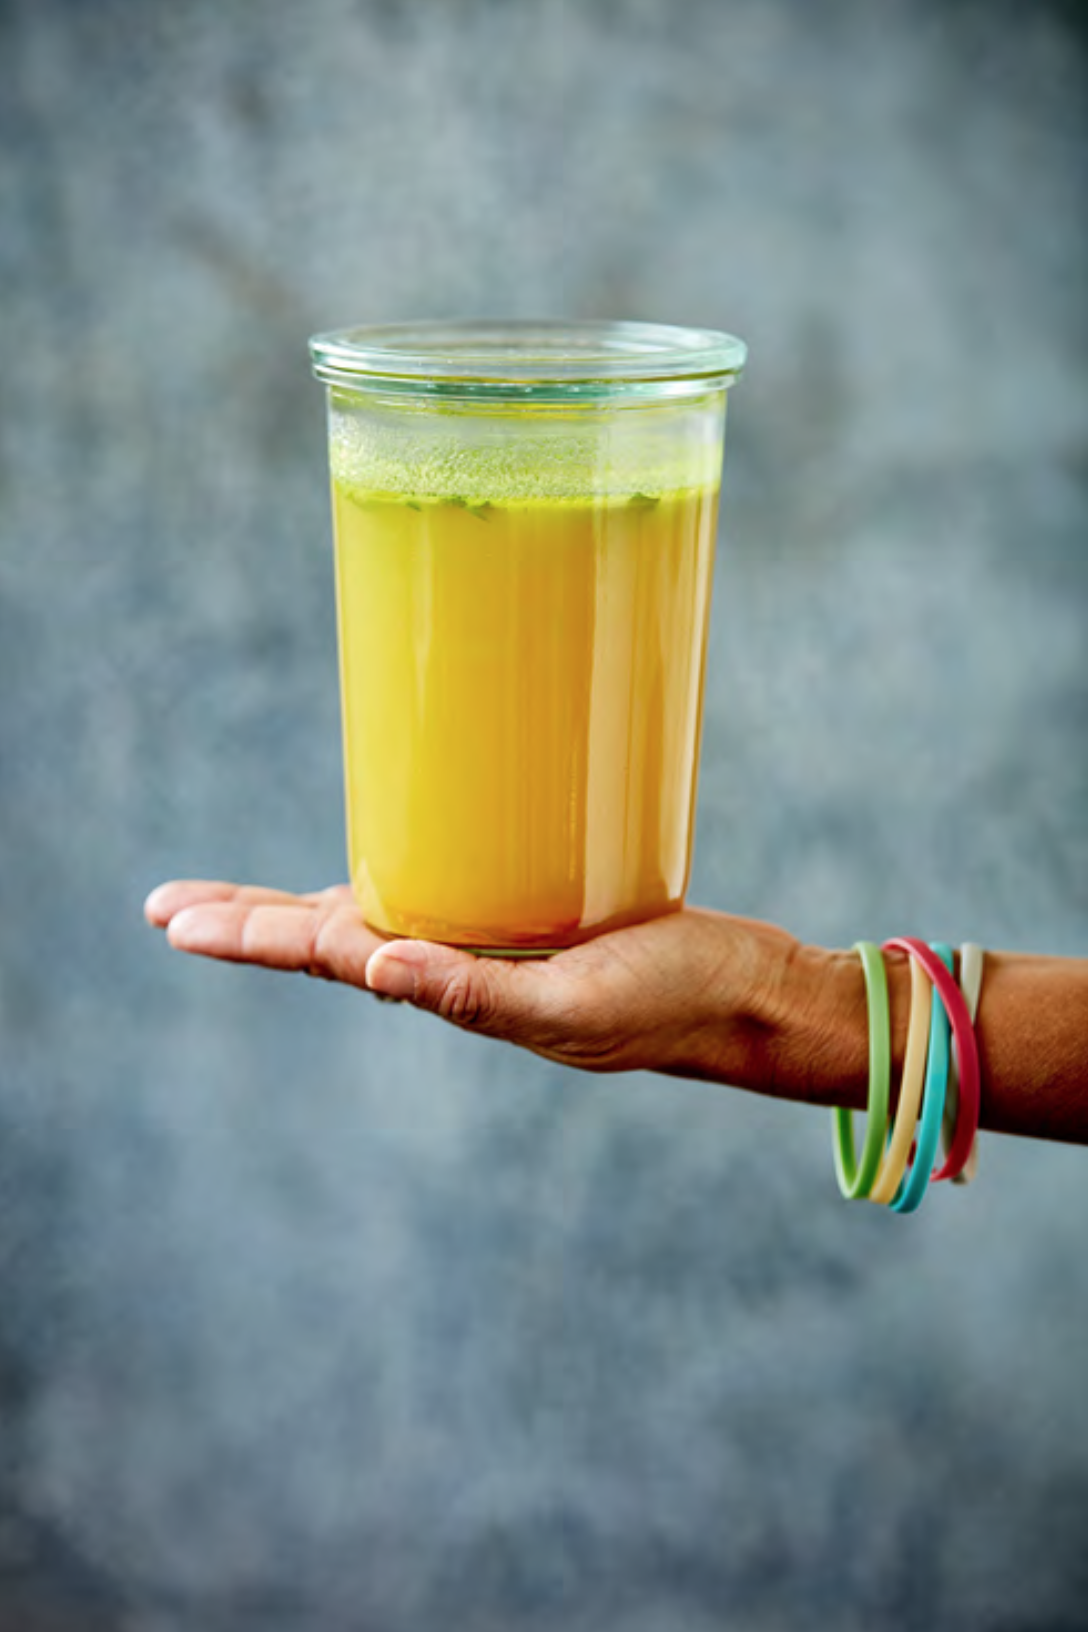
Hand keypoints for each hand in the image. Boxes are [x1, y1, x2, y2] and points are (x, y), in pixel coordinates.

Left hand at [144, 880, 832, 1090]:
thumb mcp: (574, 1008)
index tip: (173, 920)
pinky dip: (390, 870)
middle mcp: (455, 963)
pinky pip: (438, 884)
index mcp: (451, 987)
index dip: (249, 933)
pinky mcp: (528, 906)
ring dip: (295, 906)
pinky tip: (378, 862)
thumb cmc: (668, 1004)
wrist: (744, 994)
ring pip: (371, 911)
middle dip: (246, 921)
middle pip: (327, 934)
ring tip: (231, 901)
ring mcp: (488, 938)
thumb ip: (477, 997)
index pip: (327, 953)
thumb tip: (375, 970)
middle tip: (163, 908)